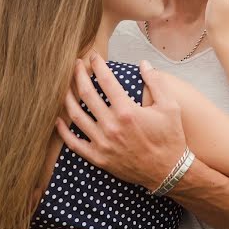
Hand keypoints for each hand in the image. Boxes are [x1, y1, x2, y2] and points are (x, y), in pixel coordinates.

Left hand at [56, 55, 185, 190]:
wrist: (168, 172)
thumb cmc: (170, 138)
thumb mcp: (170, 106)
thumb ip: (156, 82)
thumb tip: (144, 63)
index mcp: (127, 112)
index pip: (106, 81)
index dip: (98, 65)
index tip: (94, 57)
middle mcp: (111, 126)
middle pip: (87, 94)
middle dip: (79, 75)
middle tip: (76, 65)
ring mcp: (102, 143)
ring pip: (76, 116)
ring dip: (67, 98)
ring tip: (65, 86)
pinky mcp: (98, 158)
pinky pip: (74, 143)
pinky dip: (63, 131)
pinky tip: (58, 120)